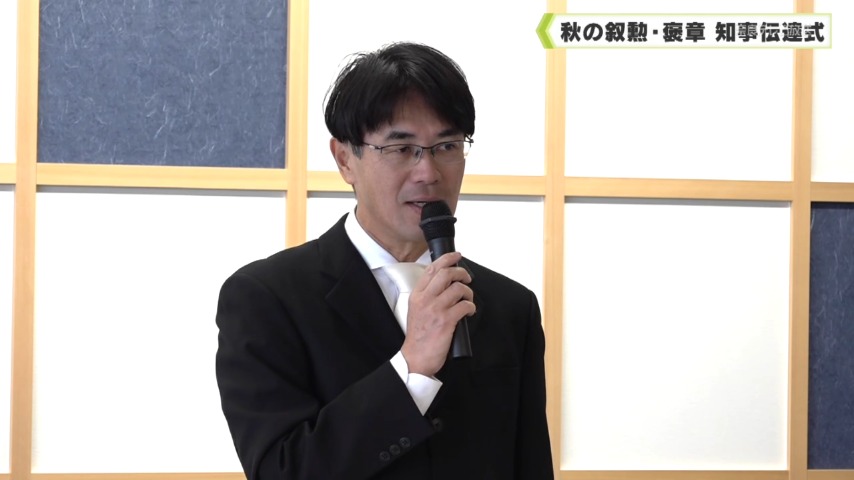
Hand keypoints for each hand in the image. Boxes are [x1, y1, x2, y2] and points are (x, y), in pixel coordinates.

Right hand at [401, 252, 475, 375]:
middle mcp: (425, 299)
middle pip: (446, 273)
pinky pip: (465, 305)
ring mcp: (436, 309)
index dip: (446, 259)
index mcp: (417, 296)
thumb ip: (427, 296)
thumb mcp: (416, 311)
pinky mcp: (446, 321)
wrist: (415, 358)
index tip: (455, 256)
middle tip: (467, 278)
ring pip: (458, 288)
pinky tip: (469, 311)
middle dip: (461, 272)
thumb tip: (445, 284)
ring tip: (468, 299)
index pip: (431, 269)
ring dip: (468, 292)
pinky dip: (471, 306)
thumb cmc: (418, 337)